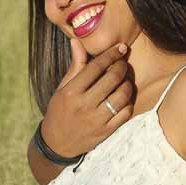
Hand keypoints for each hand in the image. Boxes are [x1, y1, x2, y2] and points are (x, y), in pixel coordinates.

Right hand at [41, 41, 133, 157]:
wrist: (57, 143)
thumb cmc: (59, 110)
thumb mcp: (63, 88)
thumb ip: (74, 65)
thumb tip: (76, 41)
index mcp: (71, 92)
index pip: (96, 66)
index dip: (111, 54)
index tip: (121, 47)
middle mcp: (84, 105)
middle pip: (112, 78)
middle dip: (122, 66)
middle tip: (123, 63)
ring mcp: (96, 120)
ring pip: (122, 95)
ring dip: (127, 84)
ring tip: (124, 80)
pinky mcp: (106, 132)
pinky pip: (125, 113)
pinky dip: (128, 102)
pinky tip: (124, 98)